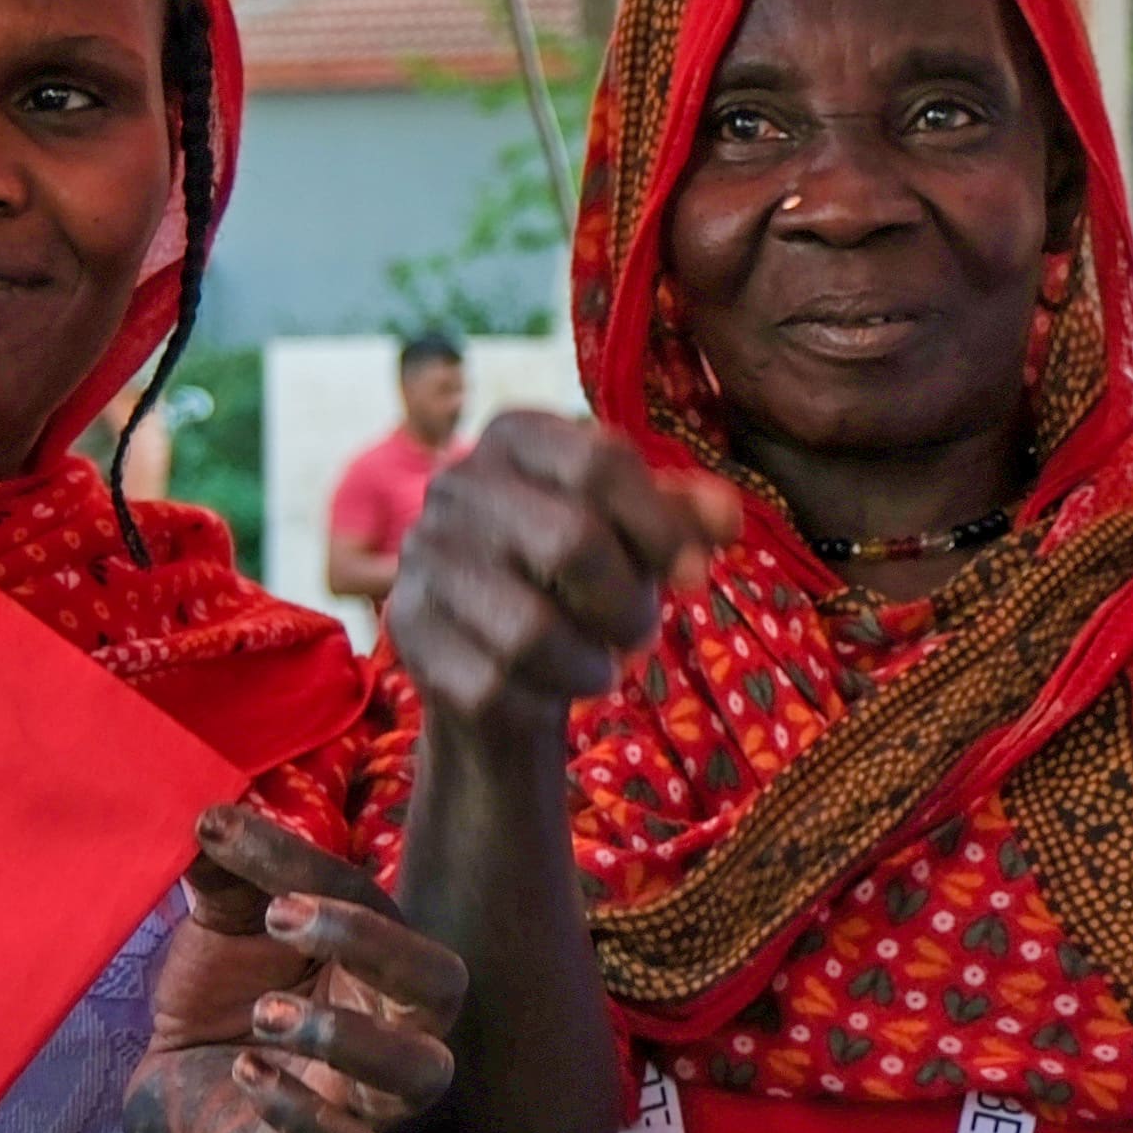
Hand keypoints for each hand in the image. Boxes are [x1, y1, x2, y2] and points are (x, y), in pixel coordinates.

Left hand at [124, 805, 466, 1132]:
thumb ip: (225, 875)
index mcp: (375, 954)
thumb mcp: (220, 927)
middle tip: (282, 918)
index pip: (364, 895)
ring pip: (419, 1073)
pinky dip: (304, 1117)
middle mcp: (394, 1022)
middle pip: (440, 980)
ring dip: (350, 1037)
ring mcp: (367, 1097)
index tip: (221, 831)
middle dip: (372, 944)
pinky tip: (249, 1076)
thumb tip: (209, 810)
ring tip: (265, 1016)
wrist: (172, 1089)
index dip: (299, 864)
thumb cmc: (220, 993)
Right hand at [388, 411, 738, 722]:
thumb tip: (726, 519)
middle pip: (571, 540)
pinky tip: (543, 686)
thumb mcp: (638, 536)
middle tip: (640, 632)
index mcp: (515, 436)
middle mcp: (455, 483)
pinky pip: (492, 682)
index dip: (662, 528)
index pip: (600, 462)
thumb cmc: (582, 579)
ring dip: (587, 662)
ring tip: (599, 662)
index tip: (696, 578)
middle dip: (627, 603)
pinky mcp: (406, 630)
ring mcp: (422, 557)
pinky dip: (540, 695)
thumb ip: (682, 516)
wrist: (504, 660)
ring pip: (528, 628)